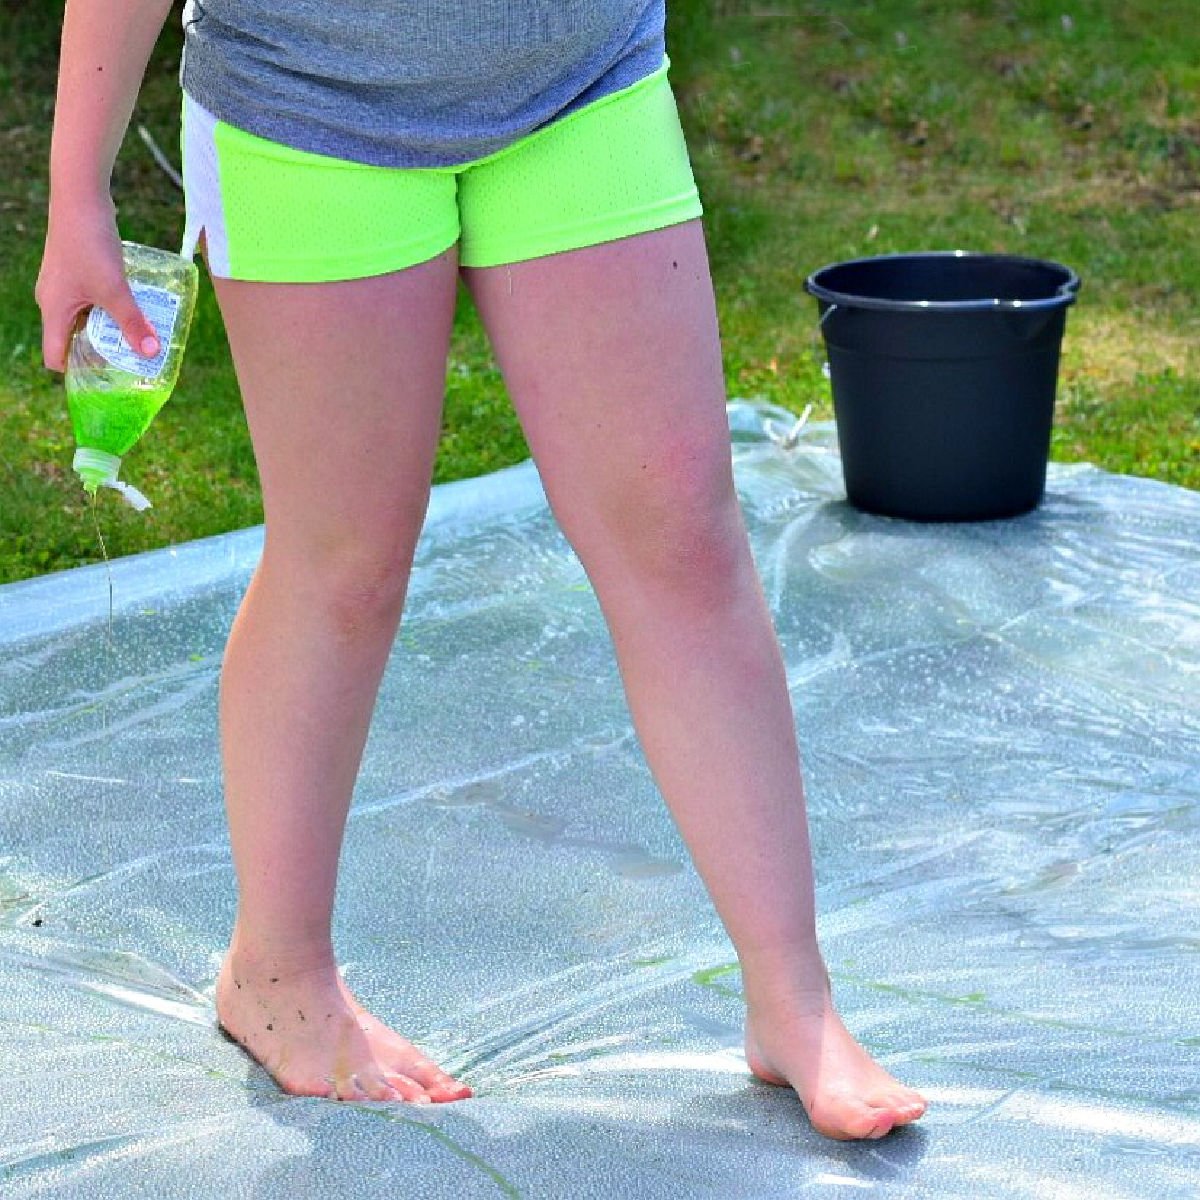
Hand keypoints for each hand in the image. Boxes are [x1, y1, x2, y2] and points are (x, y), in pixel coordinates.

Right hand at [34, 193, 160, 371]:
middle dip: (98, 354)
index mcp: (53, 311)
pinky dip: (108, 310)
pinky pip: (91, 301)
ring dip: (107, 331)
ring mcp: (64, 286)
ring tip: (136, 342)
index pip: (55, 357)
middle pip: (71, 340)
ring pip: (84, 320)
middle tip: (129, 366)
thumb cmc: (89, 243)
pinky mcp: (77, 271)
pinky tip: (134, 311)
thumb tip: (152, 353)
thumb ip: (133, 322)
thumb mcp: (114, 289)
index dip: (77, 374)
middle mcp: (52, 301)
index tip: (106, 382)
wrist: (80, 197)